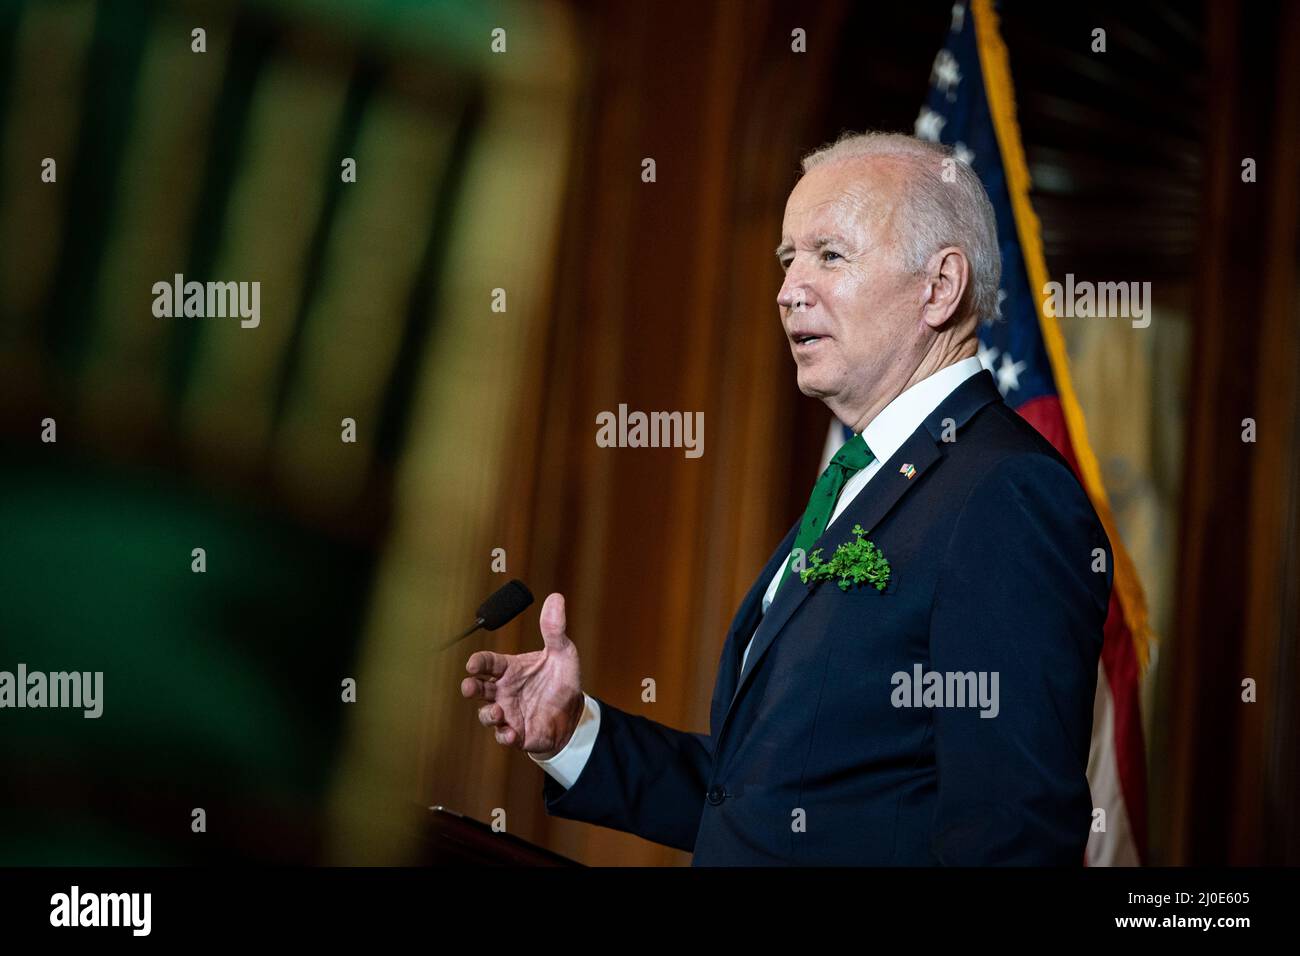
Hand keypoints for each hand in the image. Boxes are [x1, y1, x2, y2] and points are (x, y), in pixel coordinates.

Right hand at [460, 592, 583, 758]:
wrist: (574, 713)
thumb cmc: (561, 680)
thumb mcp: (563, 652)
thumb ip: (554, 629)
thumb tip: (556, 598)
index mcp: (510, 669)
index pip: (487, 662)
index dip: (478, 662)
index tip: (473, 664)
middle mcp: (503, 690)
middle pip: (477, 688)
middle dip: (469, 687)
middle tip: (470, 687)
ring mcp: (508, 712)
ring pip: (486, 714)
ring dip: (487, 714)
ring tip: (497, 712)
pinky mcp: (517, 733)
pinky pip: (503, 736)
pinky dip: (504, 736)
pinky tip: (511, 734)